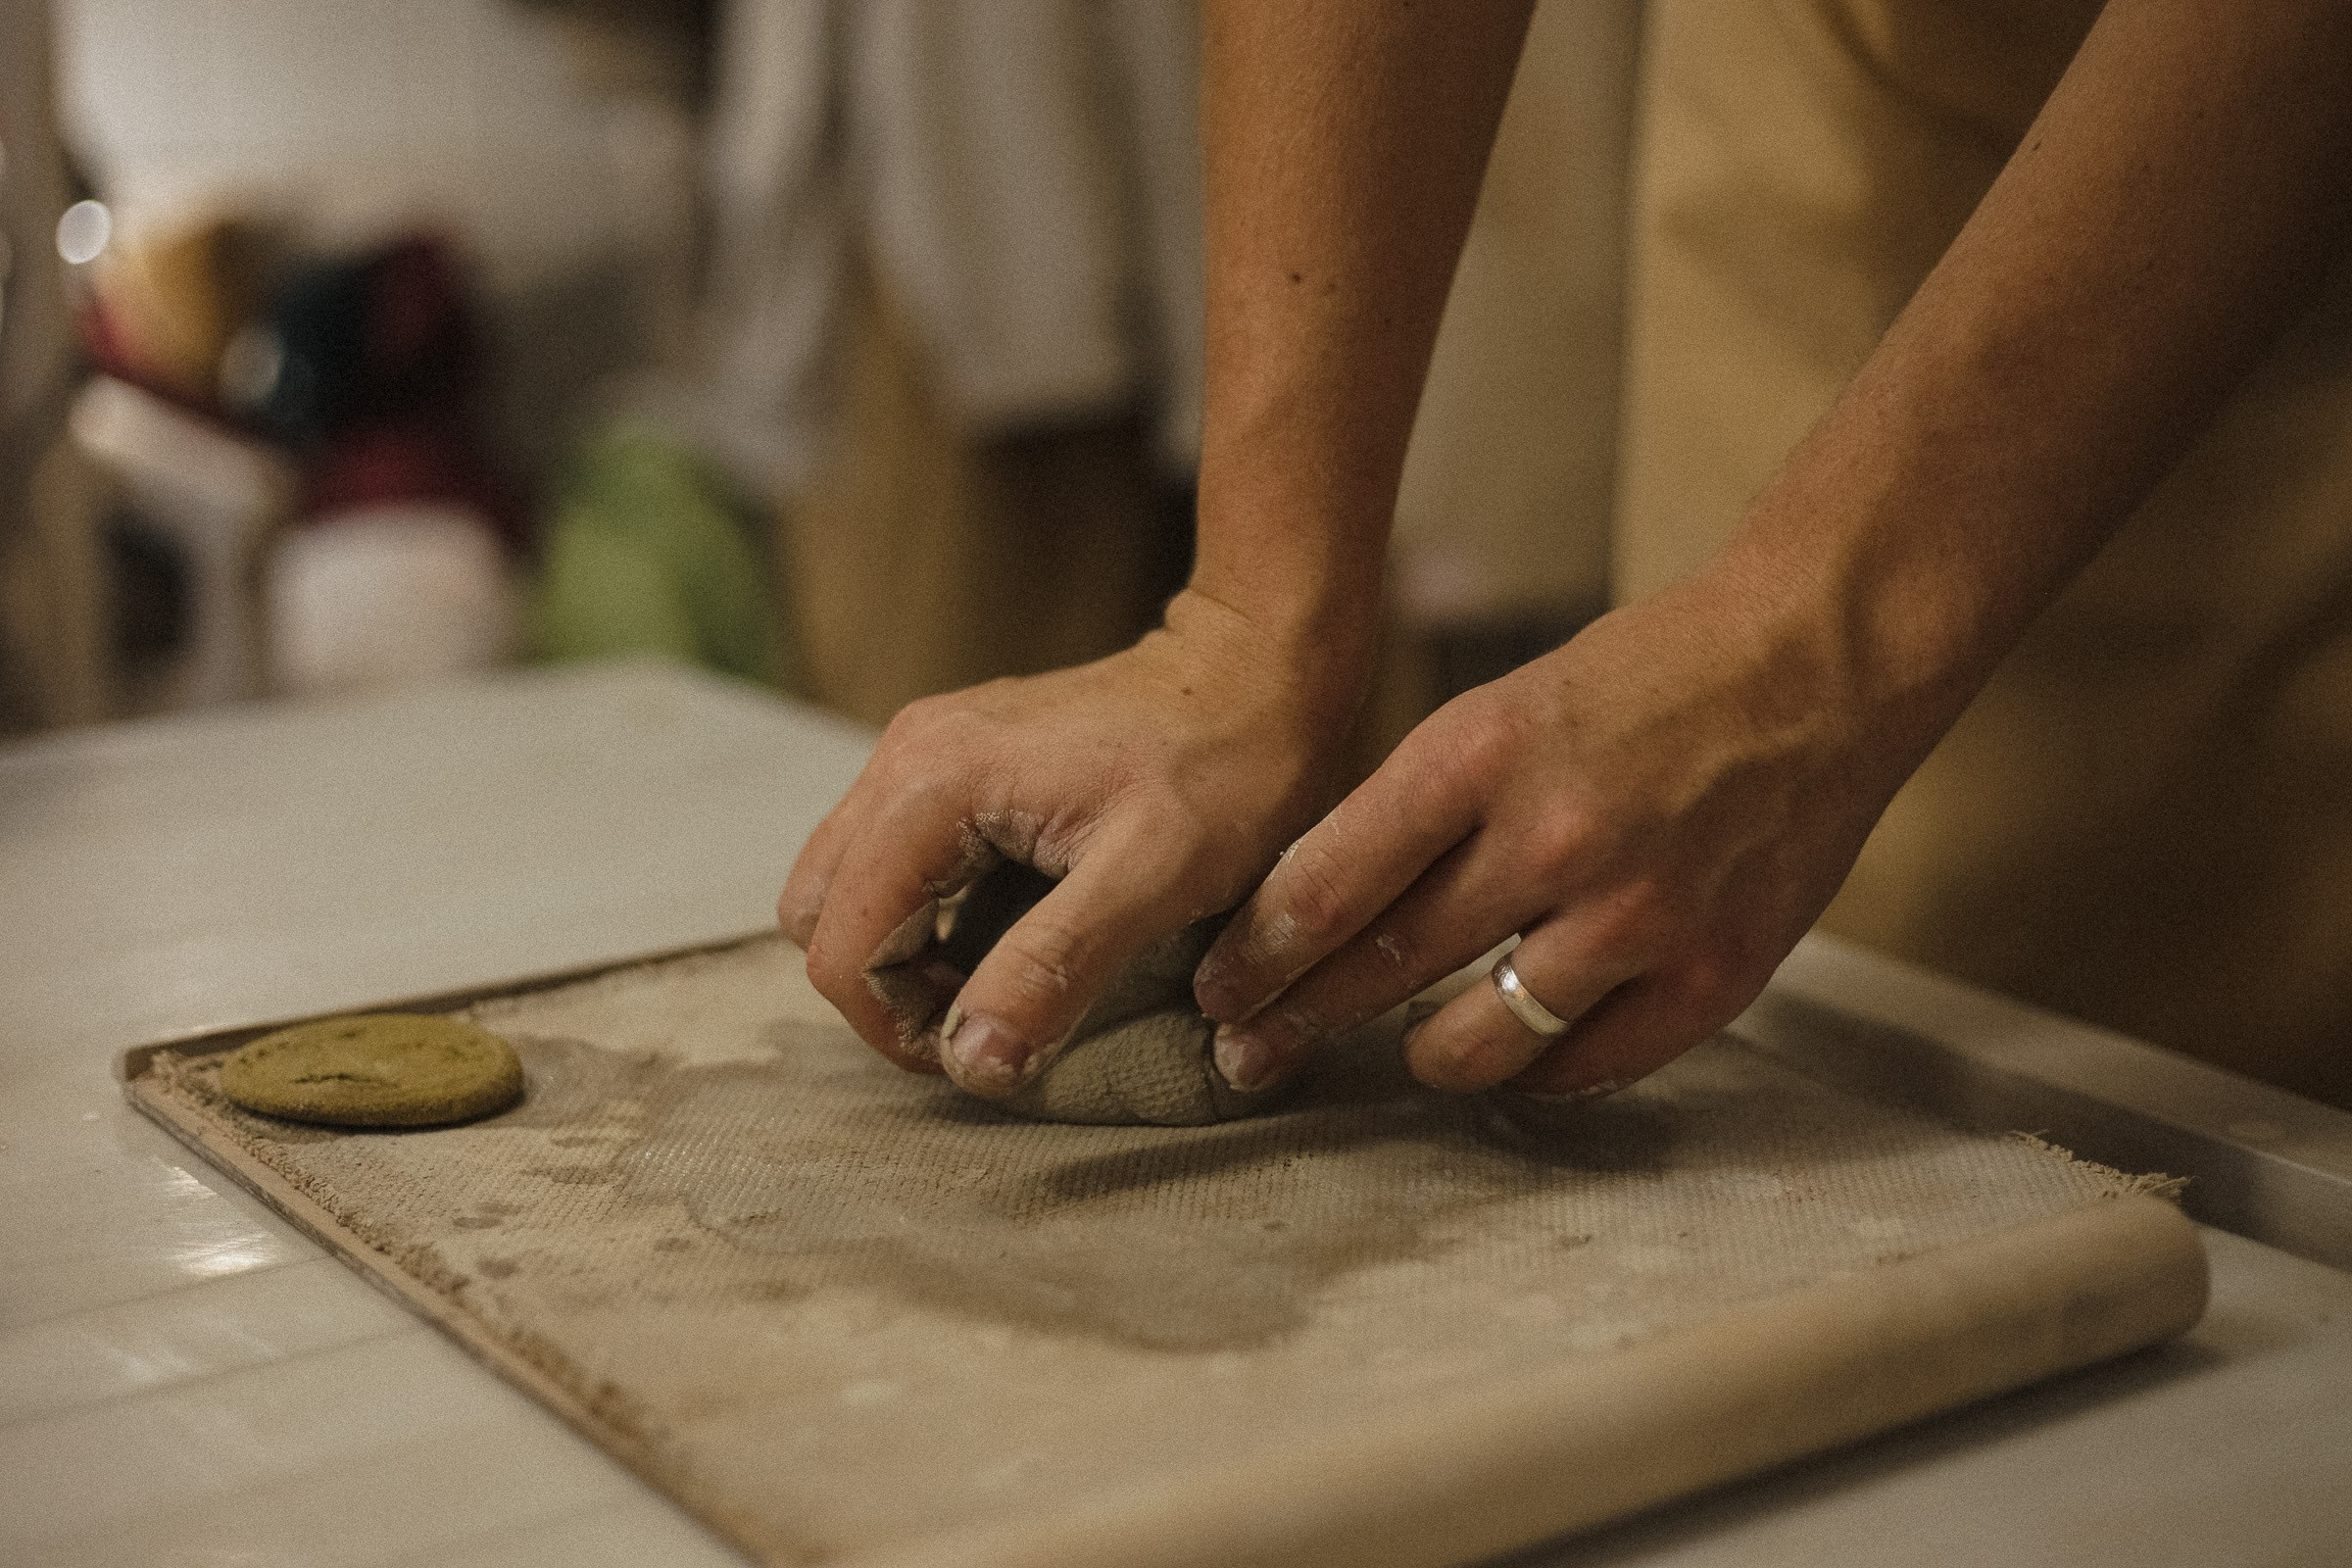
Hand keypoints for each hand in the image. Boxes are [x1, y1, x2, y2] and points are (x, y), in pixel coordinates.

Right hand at [779, 589, 1364, 1093]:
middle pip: (820, 915)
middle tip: (982, 1021)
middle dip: (883, 990)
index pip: (842, 947)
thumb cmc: (1224, 770)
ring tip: (991, 982)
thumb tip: (970, 1063)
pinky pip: (888, 856)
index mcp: (932, 785)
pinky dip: (917, 912)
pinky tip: (997, 931)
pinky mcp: (951, 755)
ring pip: (843, 885)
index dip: (897, 1026)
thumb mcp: (1151, 880)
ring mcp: (921, 747)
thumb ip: (1050, 970)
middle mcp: (904, 756)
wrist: (1258, 668)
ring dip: (895, 953)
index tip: (986, 1054)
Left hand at [1193, 567, 1917, 1099]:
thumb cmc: (1648, 678)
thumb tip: (1325, 909)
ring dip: (1421, 1058)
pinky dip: (1538, 1070)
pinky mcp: (1714, 974)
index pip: (1327, 885)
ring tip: (1403, 1054)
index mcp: (1481, 753)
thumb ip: (1422, 808)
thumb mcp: (1504, 708)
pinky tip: (1515, 1057)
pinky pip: (1588, 1067)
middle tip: (1249, 1056)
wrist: (1820, 663)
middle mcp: (1552, 839)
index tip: (1219, 990)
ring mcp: (1638, 915)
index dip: (1256, 955)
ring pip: (1477, 1043)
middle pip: (1382, 968)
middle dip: (1297, 1021)